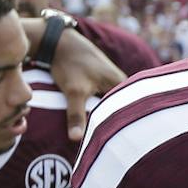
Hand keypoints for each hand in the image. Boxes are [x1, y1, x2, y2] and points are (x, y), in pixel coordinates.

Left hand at [48, 26, 126, 143]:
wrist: (56, 42)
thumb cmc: (69, 64)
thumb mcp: (73, 91)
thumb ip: (76, 115)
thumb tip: (76, 139)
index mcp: (121, 83)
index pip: (131, 109)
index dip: (129, 126)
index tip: (128, 141)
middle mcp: (120, 81)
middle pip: (123, 108)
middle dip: (119, 124)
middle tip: (119, 145)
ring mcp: (111, 80)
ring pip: (113, 104)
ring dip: (110, 117)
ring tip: (111, 138)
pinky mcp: (101, 81)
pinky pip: (106, 100)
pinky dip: (102, 110)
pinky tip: (98, 123)